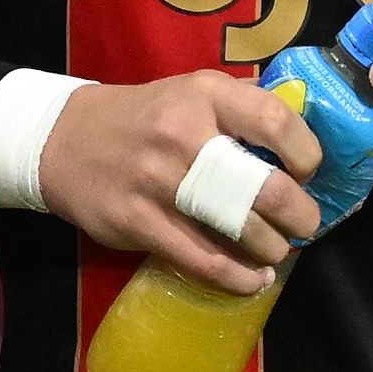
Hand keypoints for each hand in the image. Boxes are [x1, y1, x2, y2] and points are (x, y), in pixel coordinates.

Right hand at [35, 72, 322, 296]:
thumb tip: (305, 132)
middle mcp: (184, 135)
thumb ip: (244, 107)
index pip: (277, 121)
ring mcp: (160, 182)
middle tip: (305, 224)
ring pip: (238, 230)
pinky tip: (251, 280)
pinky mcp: (139, 222)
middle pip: (265, 187)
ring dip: (271, 250)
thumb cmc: (146, 117)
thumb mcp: (193, 92)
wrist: (64, 140)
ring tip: (275, 251)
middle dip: (300, 216)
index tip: (308, 173)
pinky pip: (202, 261)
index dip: (307, 155)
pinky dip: (237, 278)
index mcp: (206, 95)